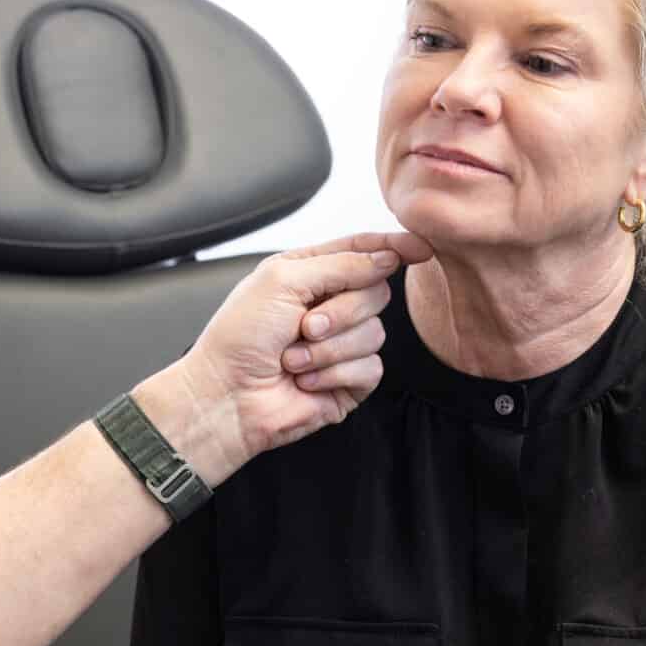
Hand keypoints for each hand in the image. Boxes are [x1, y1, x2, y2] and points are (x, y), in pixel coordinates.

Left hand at [157, 232, 433, 478]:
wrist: (226, 397)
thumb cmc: (239, 338)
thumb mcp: (282, 281)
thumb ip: (340, 264)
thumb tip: (388, 256)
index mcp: (310, 274)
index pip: (362, 252)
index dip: (393, 247)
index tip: (419, 248)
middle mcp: (329, 306)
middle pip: (377, 291)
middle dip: (341, 310)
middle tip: (304, 327)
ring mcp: (341, 346)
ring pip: (376, 333)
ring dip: (330, 348)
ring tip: (293, 360)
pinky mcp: (349, 381)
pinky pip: (371, 367)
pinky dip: (335, 373)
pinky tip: (305, 381)